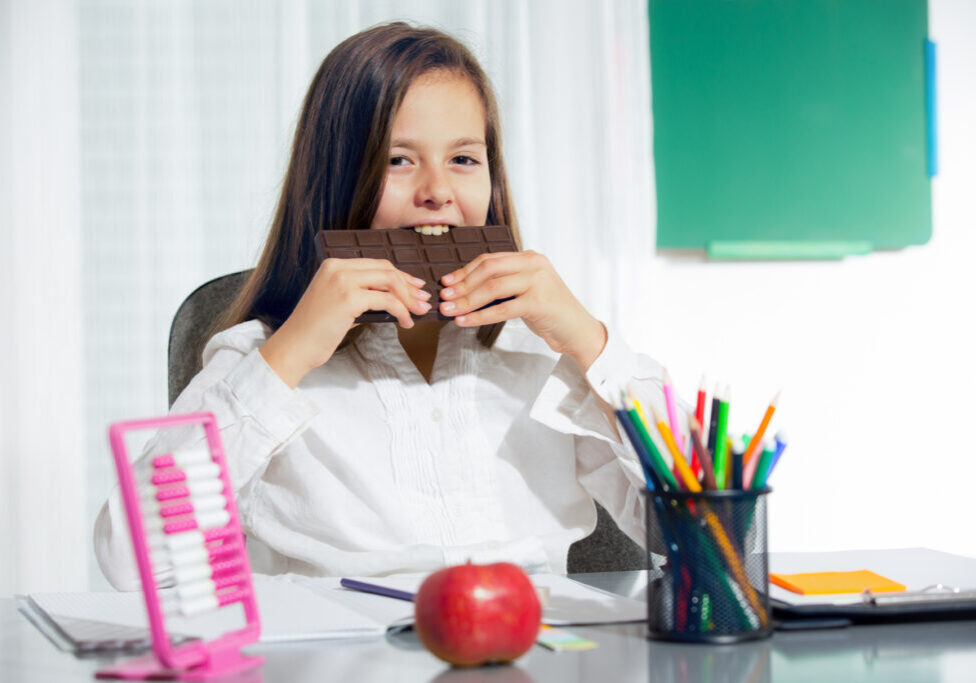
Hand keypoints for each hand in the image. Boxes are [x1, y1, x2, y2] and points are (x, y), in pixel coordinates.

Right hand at [261, 258, 431, 386]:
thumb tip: (393, 298)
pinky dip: (401, 311)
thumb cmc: (315, 331)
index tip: (415, 286)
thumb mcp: (338, 305)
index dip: (400, 275)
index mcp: (333, 265)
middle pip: (386, 269)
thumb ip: (360, 296)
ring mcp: (342, 281)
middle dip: (409, 285)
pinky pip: (386, 300)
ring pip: (389, 281)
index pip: (376, 263)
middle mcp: (337, 267)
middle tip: (423, 300)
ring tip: (419, 312)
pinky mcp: (348, 298)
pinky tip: (405, 323)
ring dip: (409, 298)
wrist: (294, 347)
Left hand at [439, 251, 606, 371]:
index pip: (489, 260)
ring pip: (492, 288)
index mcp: (529, 258)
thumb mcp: (527, 291)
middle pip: (488, 270)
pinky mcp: (538, 302)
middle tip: (443, 298)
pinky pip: (501, 308)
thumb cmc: (550, 313)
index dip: (464, 271)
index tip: (446, 282)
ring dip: (466, 301)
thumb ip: (505, 284)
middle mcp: (534, 264)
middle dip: (462, 285)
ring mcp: (538, 281)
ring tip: (449, 311)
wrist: (578, 331)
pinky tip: (464, 321)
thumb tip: (466, 289)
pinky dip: (479, 316)